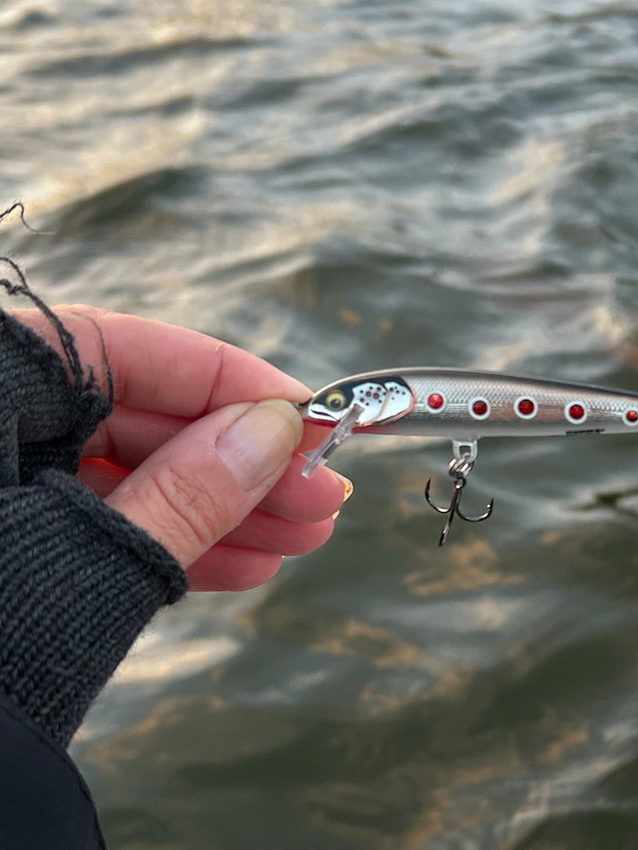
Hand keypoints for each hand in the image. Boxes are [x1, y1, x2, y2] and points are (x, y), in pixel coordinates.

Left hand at [15, 305, 349, 591]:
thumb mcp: (84, 569)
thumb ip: (182, 496)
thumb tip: (274, 431)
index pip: (125, 351)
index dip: (232, 383)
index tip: (312, 418)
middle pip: (135, 419)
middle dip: (240, 465)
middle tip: (322, 495)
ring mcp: (3, 485)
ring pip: (128, 477)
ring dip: (223, 511)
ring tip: (302, 538)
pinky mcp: (16, 537)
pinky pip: (98, 527)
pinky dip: (173, 544)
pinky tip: (248, 562)